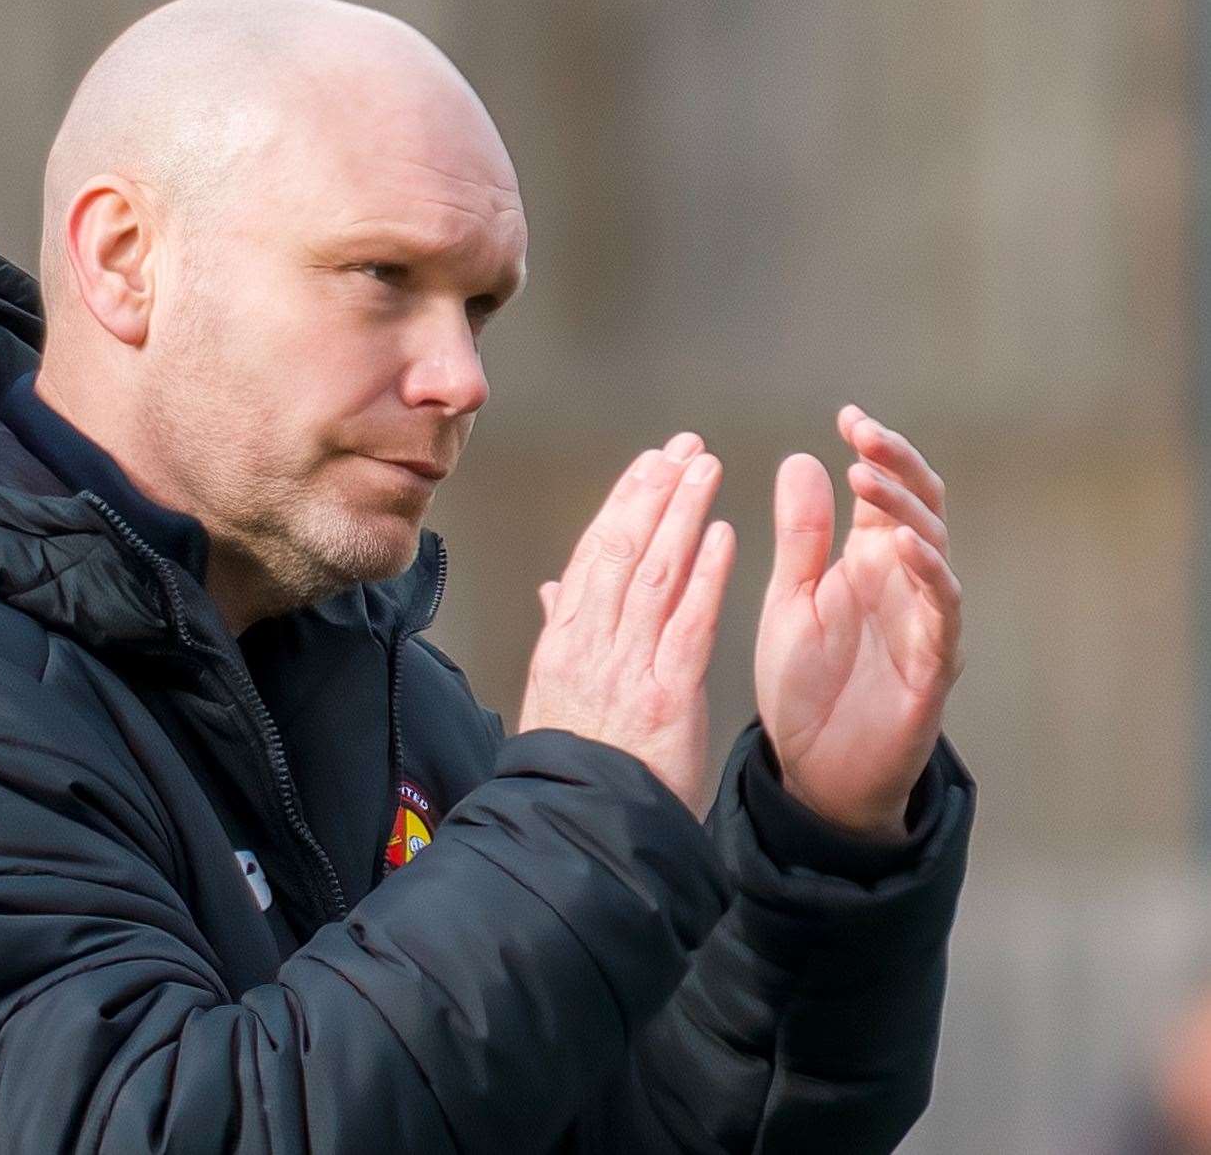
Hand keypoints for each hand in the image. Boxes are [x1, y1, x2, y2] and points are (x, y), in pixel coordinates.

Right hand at [519, 432, 737, 816]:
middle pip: (623, 549)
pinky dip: (705, 574)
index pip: (594, 554)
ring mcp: (627, 664)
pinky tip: (722, 534)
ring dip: (682, 514)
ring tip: (706, 469)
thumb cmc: (570, 768)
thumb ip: (560, 634)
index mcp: (564, 641)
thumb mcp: (551, 695)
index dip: (623, 502)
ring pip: (655, 572)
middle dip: (655, 491)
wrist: (579, 826)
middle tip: (683, 447)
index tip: (648, 464)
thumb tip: (555, 588)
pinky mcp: (667, 692)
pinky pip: (687, 621)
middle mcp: (592, 643)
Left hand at [755, 406, 964, 838]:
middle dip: (896, 465)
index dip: (876, 451)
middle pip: (919, 507)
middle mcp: (904, 583)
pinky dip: (929, 575)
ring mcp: (924, 622)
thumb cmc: (806, 684)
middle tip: (863, 433)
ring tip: (867, 477)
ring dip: (905, 510)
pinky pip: (942, 613)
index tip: (848, 417)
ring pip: (936, 549)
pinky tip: (905, 547)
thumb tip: (802, 459)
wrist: (814, 772)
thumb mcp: (791, 598)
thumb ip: (800, 535)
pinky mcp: (932, 666)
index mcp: (868, 562)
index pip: (884, 492)